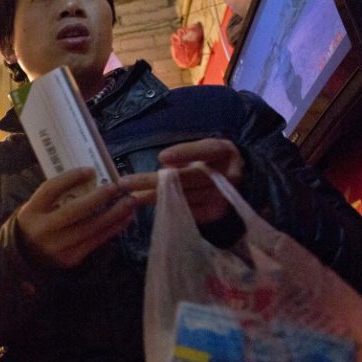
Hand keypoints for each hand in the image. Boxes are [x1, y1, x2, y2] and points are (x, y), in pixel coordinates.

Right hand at [18, 168, 137, 268]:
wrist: (29, 258)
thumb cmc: (38, 224)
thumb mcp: (37, 208)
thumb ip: (57, 195)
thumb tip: (90, 178)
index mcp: (31, 212)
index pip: (50, 190)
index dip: (70, 178)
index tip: (90, 170)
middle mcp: (43, 230)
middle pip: (73, 211)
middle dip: (98, 197)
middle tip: (116, 187)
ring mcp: (58, 247)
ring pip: (90, 228)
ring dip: (114, 214)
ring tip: (129, 201)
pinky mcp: (71, 258)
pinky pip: (96, 241)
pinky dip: (113, 229)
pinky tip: (125, 218)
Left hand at [118, 138, 242, 223]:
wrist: (235, 179)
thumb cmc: (211, 159)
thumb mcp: (202, 149)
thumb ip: (185, 154)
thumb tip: (162, 164)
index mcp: (224, 152)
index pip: (206, 150)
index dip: (185, 153)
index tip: (162, 157)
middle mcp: (227, 175)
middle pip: (188, 178)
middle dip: (154, 180)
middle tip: (125, 182)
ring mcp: (222, 197)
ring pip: (182, 196)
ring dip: (153, 196)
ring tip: (130, 195)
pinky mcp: (214, 213)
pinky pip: (185, 210)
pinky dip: (164, 207)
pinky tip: (144, 201)